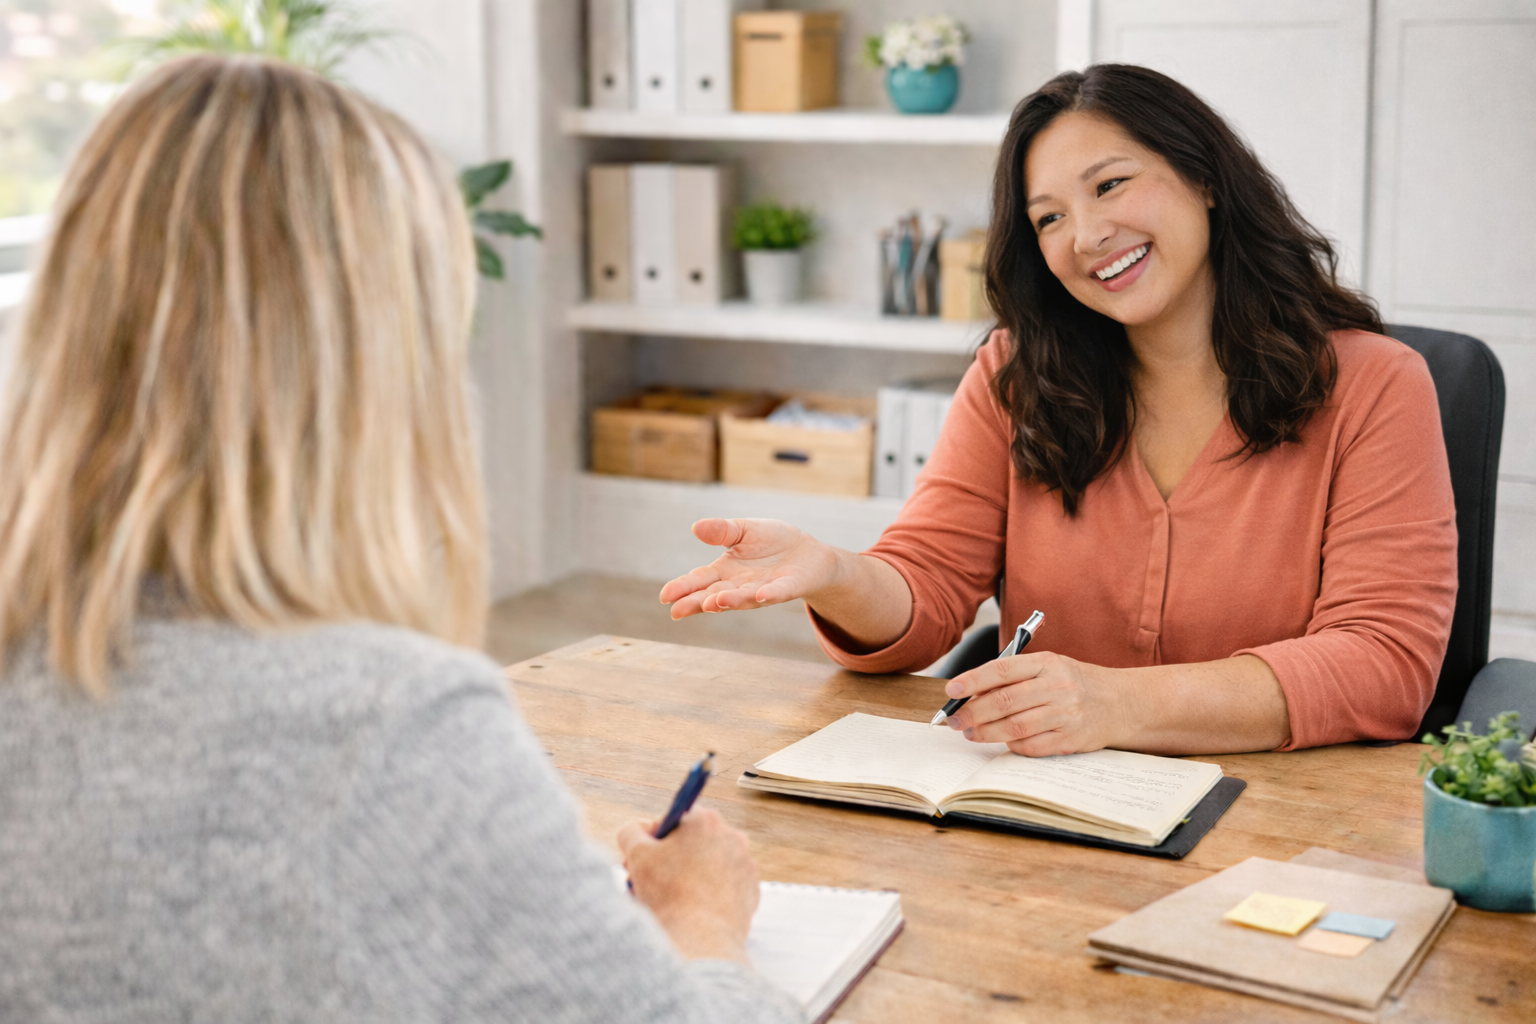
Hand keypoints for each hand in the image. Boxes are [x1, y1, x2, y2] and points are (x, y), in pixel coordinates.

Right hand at [617, 808, 758, 963]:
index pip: (675, 819)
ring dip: (689, 876)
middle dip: (671, 858)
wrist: (700, 940)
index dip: (654, 838)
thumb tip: (635, 830)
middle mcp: (732, 836)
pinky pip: (724, 886)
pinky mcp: (752, 891)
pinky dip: (709, 894)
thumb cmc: (668, 895)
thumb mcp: (636, 855)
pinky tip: (693, 910)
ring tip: (669, 900)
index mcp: (706, 820)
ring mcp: (746, 864)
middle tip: (650, 881)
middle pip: (693, 842)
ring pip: (709, 864)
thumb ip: (631, 832)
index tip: (644, 858)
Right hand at [659, 518, 841, 618]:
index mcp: (726, 571)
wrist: (808, 553)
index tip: (665, 596)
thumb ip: (722, 530)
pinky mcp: (787, 588)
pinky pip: (776, 593)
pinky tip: (760, 595)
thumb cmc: (772, 543)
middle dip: (697, 602)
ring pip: (742, 598)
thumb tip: (695, 527)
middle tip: (677, 611)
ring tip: (713, 602)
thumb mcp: (744, 530)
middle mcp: (740, 585)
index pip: (700, 580)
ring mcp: (763, 589)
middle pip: (714, 595)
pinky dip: (768, 595)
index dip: (683, 588)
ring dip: (729, 601)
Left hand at [940, 651, 1124, 756]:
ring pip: (1015, 726)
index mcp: (1048, 663)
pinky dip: (1012, 745)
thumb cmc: (1076, 683)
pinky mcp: (1071, 739)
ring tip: (970, 733)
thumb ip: (1016, 677)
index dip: (973, 680)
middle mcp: (1057, 686)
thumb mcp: (1050, 667)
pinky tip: (1002, 742)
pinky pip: (1032, 746)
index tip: (952, 690)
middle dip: (972, 712)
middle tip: (954, 720)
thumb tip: (973, 693)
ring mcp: (1065, 714)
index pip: (1003, 669)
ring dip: (986, 732)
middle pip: (1005, 701)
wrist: (1121, 703)